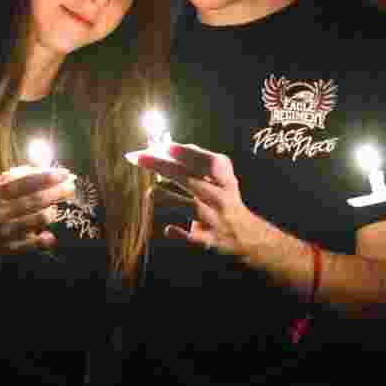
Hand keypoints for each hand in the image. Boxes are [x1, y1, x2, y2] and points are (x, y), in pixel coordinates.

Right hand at [0, 166, 74, 270]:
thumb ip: (7, 181)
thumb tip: (34, 168)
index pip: (24, 182)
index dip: (46, 176)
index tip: (63, 172)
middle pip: (34, 199)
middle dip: (56, 192)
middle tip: (72, 187)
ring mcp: (2, 232)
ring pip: (36, 219)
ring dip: (51, 213)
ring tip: (56, 211)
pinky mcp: (6, 251)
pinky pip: (31, 244)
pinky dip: (43, 240)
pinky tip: (51, 237)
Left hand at [126, 143, 265, 257]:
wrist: (246, 235)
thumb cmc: (225, 197)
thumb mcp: (221, 177)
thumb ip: (198, 160)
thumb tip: (169, 145)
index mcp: (225, 179)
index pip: (209, 163)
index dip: (189, 154)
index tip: (167, 146)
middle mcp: (222, 197)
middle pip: (192, 181)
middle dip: (163, 167)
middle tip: (138, 158)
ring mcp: (216, 219)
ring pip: (192, 208)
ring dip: (169, 199)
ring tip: (150, 193)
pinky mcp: (210, 240)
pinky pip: (193, 238)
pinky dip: (180, 233)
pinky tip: (167, 229)